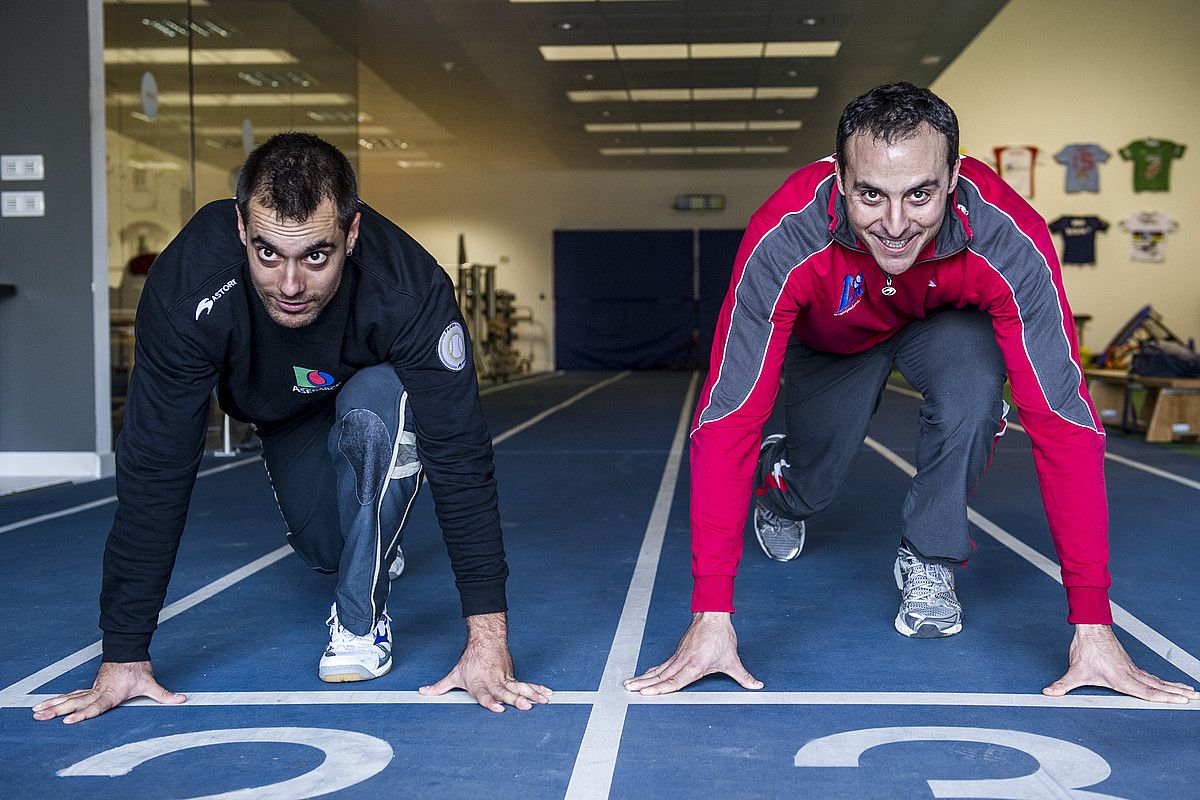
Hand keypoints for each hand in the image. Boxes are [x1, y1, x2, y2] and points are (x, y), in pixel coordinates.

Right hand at [31, 661, 185, 723]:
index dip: (83, 715)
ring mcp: (92, 689)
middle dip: (56, 711)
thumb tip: (182, 700)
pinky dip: (58, 700)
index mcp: (111, 694)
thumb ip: (164, 695)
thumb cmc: (137, 667)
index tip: (68, 720)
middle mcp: (98, 692)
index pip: (95, 707)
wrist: (128, 649)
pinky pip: (72, 696)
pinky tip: (45, 706)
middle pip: (74, 703)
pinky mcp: (90, 688)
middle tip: (39, 716)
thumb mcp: (150, 682)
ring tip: (35, 713)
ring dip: (52, 705)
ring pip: (69, 698)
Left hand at [418, 612, 551, 712]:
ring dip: (532, 695)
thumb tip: (423, 692)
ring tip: (542, 701)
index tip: (498, 708)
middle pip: (506, 693)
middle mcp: (494, 683)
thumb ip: (440, 687)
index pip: (485, 696)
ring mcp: (506, 680)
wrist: (486, 640)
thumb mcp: (454, 674)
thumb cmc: (471, 660)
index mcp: (479, 685)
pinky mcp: (514, 677)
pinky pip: (527, 684)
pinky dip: (538, 688)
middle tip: (526, 706)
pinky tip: (548, 693)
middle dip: (516, 700)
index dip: (491, 702)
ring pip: (520, 688)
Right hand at [623, 611, 762, 695]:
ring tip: (628, 684)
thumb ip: (744, 676)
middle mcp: (683, 661)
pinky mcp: (677, 652)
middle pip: (660, 676)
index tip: (646, 693)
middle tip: (629, 689)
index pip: (675, 681)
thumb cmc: (721, 636)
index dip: (660, 689)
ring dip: (643, 677)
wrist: (712, 614)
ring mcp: (678, 656)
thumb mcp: (733, 660)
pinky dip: (651, 671)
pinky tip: (644, 676)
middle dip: (644, 684)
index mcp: (695, 665)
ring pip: (658, 670)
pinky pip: (662, 665)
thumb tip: (757, 686)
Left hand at [1043, 624, 1198, 702]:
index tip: (1183, 700)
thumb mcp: (1074, 671)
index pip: (1148, 692)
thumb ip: (1063, 685)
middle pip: (1160, 687)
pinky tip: (1173, 687)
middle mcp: (1132, 675)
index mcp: (1122, 679)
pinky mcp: (1132, 667)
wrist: (1091, 628)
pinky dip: (1165, 683)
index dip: (1165, 698)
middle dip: (1179, 694)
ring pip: (1159, 681)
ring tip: (1193, 693)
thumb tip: (1047, 693)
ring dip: (1176, 688)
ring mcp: (1134, 670)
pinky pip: (1153, 677)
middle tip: (1198, 698)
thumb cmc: (1086, 649)